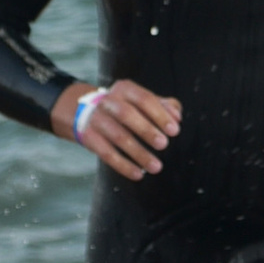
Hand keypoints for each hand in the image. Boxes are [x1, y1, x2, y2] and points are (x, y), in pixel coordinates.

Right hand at [55, 76, 178, 179]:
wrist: (86, 113)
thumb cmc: (124, 107)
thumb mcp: (142, 101)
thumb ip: (164, 106)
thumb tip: (176, 117)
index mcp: (125, 89)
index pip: (144, 99)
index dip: (160, 115)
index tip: (174, 131)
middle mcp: (108, 102)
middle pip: (126, 115)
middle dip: (146, 131)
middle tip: (163, 145)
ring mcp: (96, 119)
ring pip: (117, 137)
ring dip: (138, 153)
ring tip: (155, 166)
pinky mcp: (88, 137)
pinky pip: (106, 154)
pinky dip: (123, 165)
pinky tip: (137, 174)